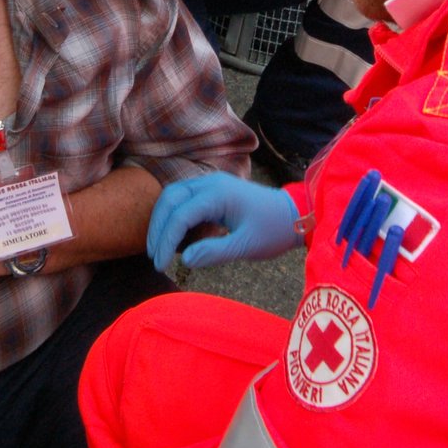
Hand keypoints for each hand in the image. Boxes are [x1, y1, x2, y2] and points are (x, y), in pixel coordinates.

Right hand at [147, 172, 299, 270]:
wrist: (293, 214)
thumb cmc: (273, 231)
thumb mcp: (245, 246)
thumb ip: (214, 252)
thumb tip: (184, 260)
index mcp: (218, 194)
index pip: (180, 215)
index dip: (166, 241)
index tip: (160, 265)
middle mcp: (210, 182)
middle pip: (169, 199)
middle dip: (158, 228)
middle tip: (154, 258)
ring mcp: (210, 182)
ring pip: (172, 195)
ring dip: (162, 220)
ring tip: (158, 248)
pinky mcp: (212, 189)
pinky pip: (183, 197)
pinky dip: (173, 214)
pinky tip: (174, 237)